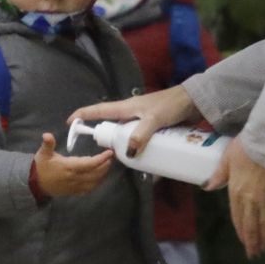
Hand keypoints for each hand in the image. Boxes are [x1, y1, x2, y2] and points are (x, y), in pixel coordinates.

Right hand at [32, 133, 113, 197]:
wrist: (35, 184)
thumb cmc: (41, 167)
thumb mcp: (43, 153)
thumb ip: (48, 144)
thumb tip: (47, 135)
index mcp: (68, 167)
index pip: (89, 164)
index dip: (101, 159)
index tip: (109, 153)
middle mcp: (74, 178)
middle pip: (95, 173)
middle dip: (105, 165)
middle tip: (111, 157)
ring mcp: (75, 186)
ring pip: (94, 182)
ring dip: (103, 174)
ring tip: (108, 165)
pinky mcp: (74, 191)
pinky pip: (89, 189)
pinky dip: (97, 183)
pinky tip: (101, 177)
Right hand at [68, 85, 200, 158]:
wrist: (194, 101)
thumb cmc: (171, 105)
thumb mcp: (154, 119)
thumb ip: (140, 135)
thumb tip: (127, 153)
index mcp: (125, 108)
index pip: (98, 111)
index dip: (83, 116)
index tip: (70, 124)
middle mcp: (131, 114)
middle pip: (112, 128)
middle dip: (108, 142)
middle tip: (109, 157)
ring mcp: (142, 121)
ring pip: (128, 137)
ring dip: (127, 148)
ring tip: (130, 163)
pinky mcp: (153, 128)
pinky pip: (142, 141)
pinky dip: (142, 150)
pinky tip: (149, 162)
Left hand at [204, 137, 264, 258]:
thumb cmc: (246, 147)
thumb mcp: (227, 158)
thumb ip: (219, 174)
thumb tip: (207, 186)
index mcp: (236, 192)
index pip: (237, 218)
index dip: (241, 232)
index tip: (243, 243)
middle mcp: (251, 200)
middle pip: (251, 226)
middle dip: (252, 242)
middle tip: (254, 254)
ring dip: (264, 239)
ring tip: (264, 248)